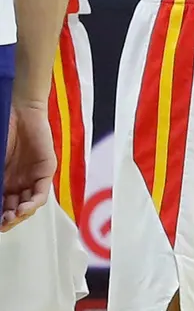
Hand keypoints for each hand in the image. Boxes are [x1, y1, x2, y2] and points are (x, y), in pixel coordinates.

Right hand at [1, 99, 53, 231]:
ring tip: (9, 220)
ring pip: (28, 205)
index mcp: (3, 182)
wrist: (19, 111)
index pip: (1, 205)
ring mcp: (32, 177)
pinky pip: (41, 192)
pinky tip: (23, 210)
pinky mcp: (46, 170)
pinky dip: (32, 204)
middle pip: (13, 209)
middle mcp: (18, 183)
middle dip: (6, 220)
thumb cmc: (3, 132)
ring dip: (19, 216)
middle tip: (0, 225)